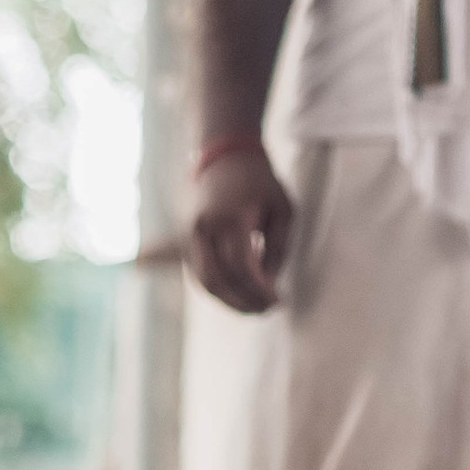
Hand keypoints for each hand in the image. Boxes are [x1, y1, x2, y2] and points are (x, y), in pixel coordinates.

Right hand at [189, 137, 293, 313]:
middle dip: (242, 301)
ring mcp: (190, 236)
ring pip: (204, 282)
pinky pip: (199, 275)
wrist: (224, 159)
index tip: (278, 301)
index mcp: (230, 217)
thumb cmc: (260, 183)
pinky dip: (218, 291)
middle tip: (266, 310)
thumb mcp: (283, 210)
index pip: (241, 265)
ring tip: (254, 308)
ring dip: (229, 301)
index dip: (259, 289)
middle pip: (218, 279)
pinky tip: (238, 296)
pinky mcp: (187, 242)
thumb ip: (278, 248)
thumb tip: (268, 284)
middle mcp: (204, 228)